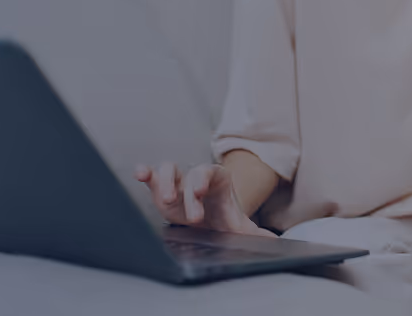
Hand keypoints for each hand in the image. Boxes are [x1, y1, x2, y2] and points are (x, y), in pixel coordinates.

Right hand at [134, 161, 275, 236]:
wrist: (212, 219)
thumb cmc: (223, 218)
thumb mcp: (238, 226)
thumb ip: (253, 232)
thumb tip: (272, 240)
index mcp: (217, 180)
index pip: (209, 173)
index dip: (203, 179)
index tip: (200, 191)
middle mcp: (195, 178)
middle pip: (189, 175)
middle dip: (188, 194)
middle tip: (193, 217)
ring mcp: (178, 183)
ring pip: (168, 171)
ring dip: (164, 183)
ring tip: (165, 200)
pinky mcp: (161, 190)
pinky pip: (152, 178)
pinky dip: (145, 174)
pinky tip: (140, 174)